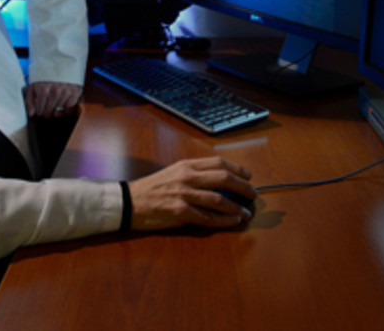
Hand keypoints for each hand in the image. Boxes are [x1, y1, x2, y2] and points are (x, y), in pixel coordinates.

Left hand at [26, 81, 82, 117]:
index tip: (40, 109)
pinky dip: (66, 110)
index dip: (39, 111)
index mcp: (44, 90)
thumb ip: (30, 101)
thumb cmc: (45, 78)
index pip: (39, 110)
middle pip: (49, 113)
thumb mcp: (34, 87)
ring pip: (59, 113)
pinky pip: (69, 109)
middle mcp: (55, 91)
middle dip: (46, 113)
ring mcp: (66, 92)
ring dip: (56, 112)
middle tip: (47, 109)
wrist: (60, 65)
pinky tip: (63, 105)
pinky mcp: (75, 92)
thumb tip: (31, 114)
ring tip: (55, 106)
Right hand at [128, 157, 256, 230]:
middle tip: (253, 195)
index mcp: (186, 165)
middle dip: (243, 187)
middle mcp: (187, 177)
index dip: (238, 169)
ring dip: (237, 207)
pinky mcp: (180, 212)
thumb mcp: (173, 172)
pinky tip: (233, 221)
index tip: (248, 176)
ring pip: (219, 200)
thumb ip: (194, 173)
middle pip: (224, 178)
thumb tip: (219, 180)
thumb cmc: (152, 188)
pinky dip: (224, 220)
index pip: (219, 162)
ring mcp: (184, 195)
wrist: (129, 201)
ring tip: (246, 212)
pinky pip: (208, 218)